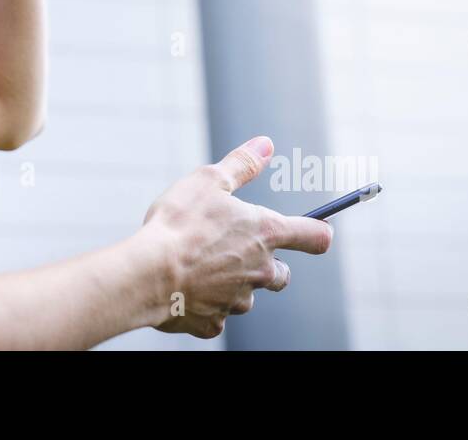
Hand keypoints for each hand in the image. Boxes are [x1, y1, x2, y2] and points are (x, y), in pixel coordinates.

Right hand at [140, 136, 334, 337]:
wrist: (147, 273)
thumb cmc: (178, 224)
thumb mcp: (209, 181)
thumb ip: (242, 164)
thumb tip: (266, 144)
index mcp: (265, 233)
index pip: (313, 236)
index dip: (319, 232)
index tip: (320, 231)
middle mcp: (260, 271)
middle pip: (281, 274)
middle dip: (267, 264)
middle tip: (234, 248)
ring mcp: (238, 300)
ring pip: (246, 294)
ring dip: (232, 282)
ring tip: (199, 266)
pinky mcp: (214, 322)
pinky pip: (217, 314)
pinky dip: (204, 303)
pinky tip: (184, 287)